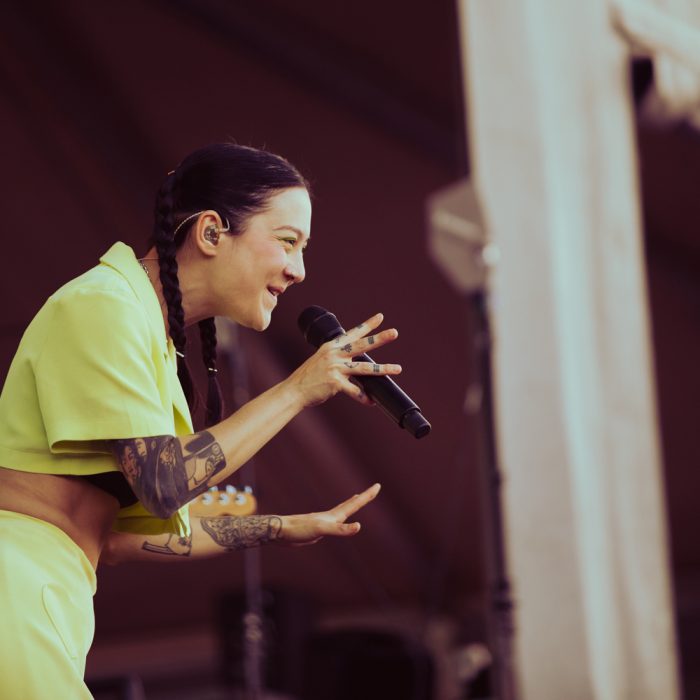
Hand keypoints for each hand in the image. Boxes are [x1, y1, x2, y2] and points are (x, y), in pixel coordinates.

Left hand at [277, 483, 380, 545]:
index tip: (378, 485)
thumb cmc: (299, 529)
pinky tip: (336, 522)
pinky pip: (334, 523)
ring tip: (356, 499)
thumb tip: (359, 526)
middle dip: (363, 497)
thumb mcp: (321, 530)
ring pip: (342, 512)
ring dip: (351, 505)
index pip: (355, 503)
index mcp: (333, 516)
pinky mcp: (316, 530)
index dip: (367, 496)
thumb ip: (340, 529)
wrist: (279, 531)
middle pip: (351, 505)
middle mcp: (330, 517)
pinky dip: (340, 520)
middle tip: (373, 489)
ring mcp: (323, 522)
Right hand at [286, 313, 401, 407]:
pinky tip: (371, 402)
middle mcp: (334, 354)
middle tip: (394, 332)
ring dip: (383, 368)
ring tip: (398, 368)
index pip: (352, 333)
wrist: (294, 390)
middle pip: (362, 345)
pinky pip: (355, 391)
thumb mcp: (321, 360)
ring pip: (364, 368)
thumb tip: (353, 361)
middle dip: (379, 338)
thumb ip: (336, 358)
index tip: (380, 317)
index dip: (367, 325)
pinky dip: (364, 397)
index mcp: (331, 347)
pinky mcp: (335, 383)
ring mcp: (335, 368)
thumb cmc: (308, 377)